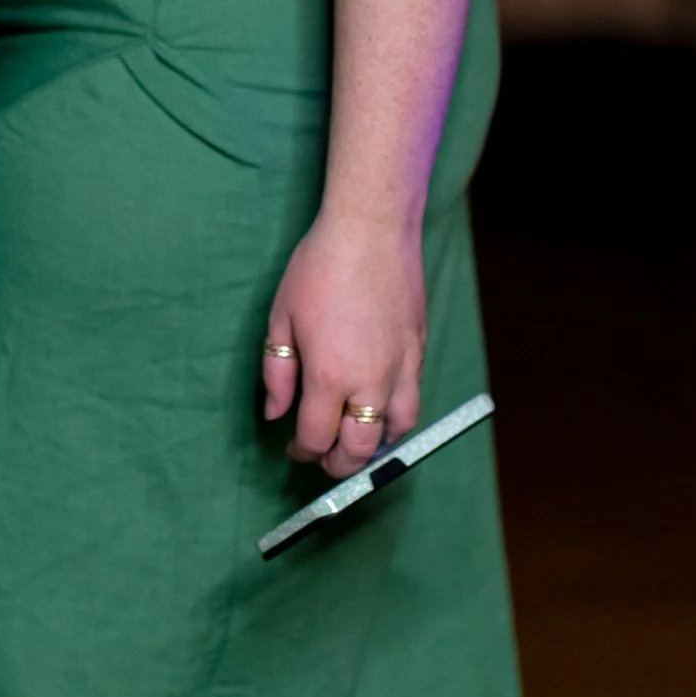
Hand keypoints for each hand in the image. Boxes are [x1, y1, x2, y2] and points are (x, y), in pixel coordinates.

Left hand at [261, 209, 427, 475]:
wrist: (371, 231)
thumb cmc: (319, 268)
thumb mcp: (281, 318)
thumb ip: (277, 373)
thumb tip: (276, 414)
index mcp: (328, 376)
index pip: (316, 438)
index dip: (302, 452)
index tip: (294, 448)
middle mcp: (369, 382)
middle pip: (359, 450)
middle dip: (338, 466)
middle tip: (324, 460)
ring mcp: (401, 368)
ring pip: (396, 432)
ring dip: (374, 448)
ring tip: (356, 443)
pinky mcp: (419, 352)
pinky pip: (413, 402)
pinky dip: (397, 420)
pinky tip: (381, 413)